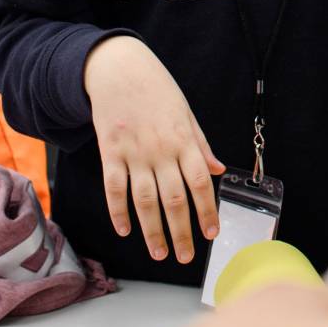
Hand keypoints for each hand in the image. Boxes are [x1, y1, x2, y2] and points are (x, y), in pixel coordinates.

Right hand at [84, 36, 224, 263]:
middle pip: (174, 199)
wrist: (118, 68)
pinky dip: (118, 212)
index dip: (208, 211)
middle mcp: (161, 150)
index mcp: (184, 140)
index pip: (201, 183)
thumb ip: (201, 144)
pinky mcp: (109, 152)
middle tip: (186, 257)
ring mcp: (133, 152)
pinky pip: (114, 188)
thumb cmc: (156, 90)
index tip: (212, 233)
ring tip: (159, 254)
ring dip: (152, 231)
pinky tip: (124, 230)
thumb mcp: (186, 112)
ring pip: (144, 201)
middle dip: (182, 233)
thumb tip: (218, 171)